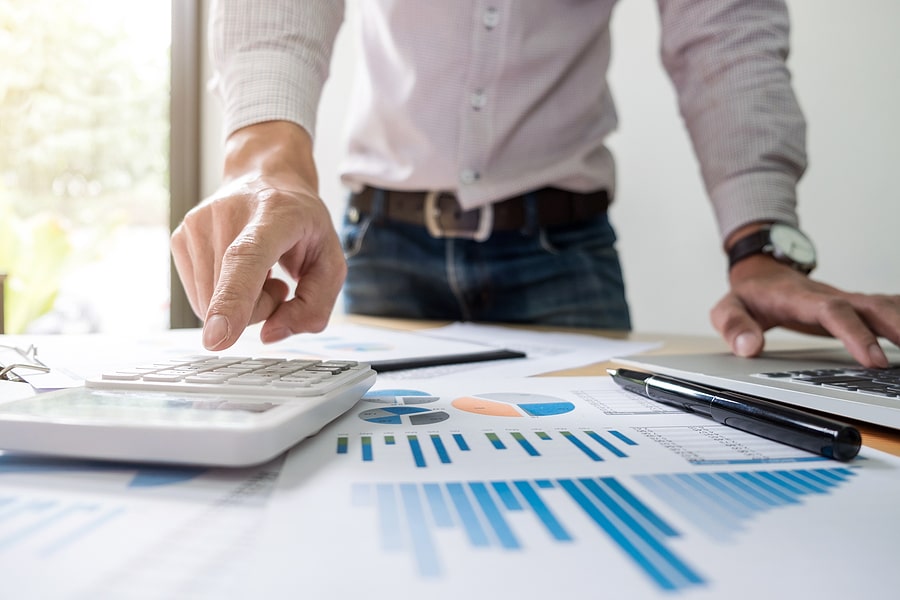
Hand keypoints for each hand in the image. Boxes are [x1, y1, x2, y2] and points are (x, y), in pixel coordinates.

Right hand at [170, 122, 345, 349]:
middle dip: (259, 309)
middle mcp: (227, 213)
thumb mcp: (330, 263)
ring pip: (210, 306)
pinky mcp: (179, 238)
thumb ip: (313, 306)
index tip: (217, 337)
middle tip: (277, 281)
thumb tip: (269, 335)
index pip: (246, 259)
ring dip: (240, 306)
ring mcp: (197, 224)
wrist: (266, 179)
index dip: (233, 300)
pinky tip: (238, 271)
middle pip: (233, 297)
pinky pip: (199, 300)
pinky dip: (222, 298)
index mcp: (274, 214)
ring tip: (259, 271)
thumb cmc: (302, 225)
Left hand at [710, 255, 899, 366]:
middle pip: (870, 307)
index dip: (855, 333)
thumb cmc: (748, 294)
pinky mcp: (853, 306)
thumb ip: (733, 326)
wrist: (761, 272)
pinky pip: (885, 309)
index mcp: (799, 298)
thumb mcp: (727, 308)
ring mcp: (844, 299)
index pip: (833, 311)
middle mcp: (828, 296)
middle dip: (897, 328)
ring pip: (883, 306)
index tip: (872, 360)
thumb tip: (749, 347)